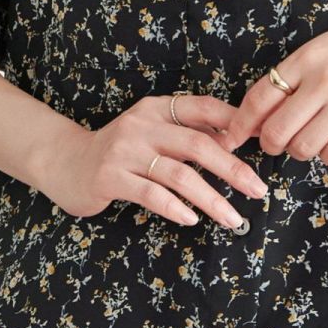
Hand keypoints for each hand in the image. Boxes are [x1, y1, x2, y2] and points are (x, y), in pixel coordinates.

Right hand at [39, 93, 268, 225]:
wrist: (65, 162)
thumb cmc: (121, 152)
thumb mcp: (153, 133)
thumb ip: (187, 135)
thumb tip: (237, 142)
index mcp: (158, 109)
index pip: (203, 108)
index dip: (234, 123)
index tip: (262, 142)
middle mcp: (142, 125)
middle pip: (197, 145)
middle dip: (233, 168)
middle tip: (257, 189)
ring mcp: (124, 151)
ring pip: (178, 175)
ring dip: (210, 199)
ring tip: (233, 218)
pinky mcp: (110, 177)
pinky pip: (151, 194)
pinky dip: (175, 208)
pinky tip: (192, 219)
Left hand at [219, 0, 327, 168]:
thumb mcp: (324, 47)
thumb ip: (295, 75)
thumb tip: (262, 113)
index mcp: (306, 57)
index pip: (259, 97)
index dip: (239, 125)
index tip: (231, 139)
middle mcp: (323, 79)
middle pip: (277, 131)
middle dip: (270, 145)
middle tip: (277, 143)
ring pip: (304, 147)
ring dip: (302, 151)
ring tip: (312, 139)